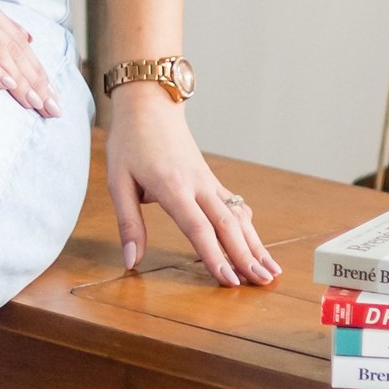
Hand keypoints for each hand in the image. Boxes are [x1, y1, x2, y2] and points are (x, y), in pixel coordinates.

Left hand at [104, 85, 279, 284]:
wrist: (150, 104)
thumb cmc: (130, 142)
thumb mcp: (117, 181)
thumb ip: (128, 224)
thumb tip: (131, 262)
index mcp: (173, 187)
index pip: (198, 229)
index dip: (214, 257)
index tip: (229, 281)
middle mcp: (198, 185)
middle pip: (228, 226)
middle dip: (247, 257)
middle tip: (263, 284)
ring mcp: (208, 181)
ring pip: (239, 217)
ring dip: (256, 245)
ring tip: (271, 271)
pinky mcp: (211, 180)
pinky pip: (235, 206)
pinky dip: (249, 228)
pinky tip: (258, 245)